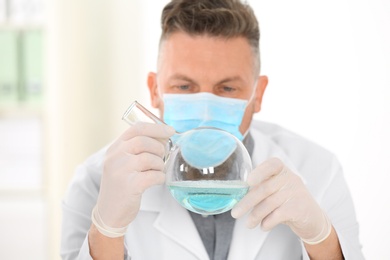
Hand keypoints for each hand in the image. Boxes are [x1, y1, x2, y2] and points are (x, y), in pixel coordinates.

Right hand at [92, 122, 174, 236]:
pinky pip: (154, 176)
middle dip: (159, 148)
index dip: (156, 128)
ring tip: (157, 171)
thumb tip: (164, 137)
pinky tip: (156, 181)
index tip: (170, 131)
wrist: (109, 213)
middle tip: (163, 156)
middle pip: (143, 141)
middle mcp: (115, 157)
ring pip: (149, 158)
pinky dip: (160, 177)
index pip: (136, 128)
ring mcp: (120, 171)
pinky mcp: (129, 186)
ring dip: (160, 165)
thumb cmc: (122, 186)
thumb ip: (138, 149)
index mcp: (115, 148)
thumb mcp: (123, 163)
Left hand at [231, 158, 330, 244]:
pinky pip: (277, 215)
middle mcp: (290, 178)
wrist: (313, 219)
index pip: (272, 165)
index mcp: (282, 170)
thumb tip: (238, 197)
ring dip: (255, 216)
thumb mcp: (276, 190)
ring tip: (248, 224)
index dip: (259, 172)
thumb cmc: (287, 202)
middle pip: (265, 188)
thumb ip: (261, 188)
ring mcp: (296, 193)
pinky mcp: (299, 209)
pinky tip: (263, 226)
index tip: (248, 182)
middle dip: (247, 202)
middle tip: (235, 213)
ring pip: (269, 204)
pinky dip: (267, 222)